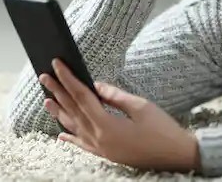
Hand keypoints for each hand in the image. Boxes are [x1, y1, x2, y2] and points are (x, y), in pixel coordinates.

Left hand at [39, 59, 200, 172]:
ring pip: (74, 127)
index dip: (68, 79)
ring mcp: (101, 149)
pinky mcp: (107, 154)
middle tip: (44, 76)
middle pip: (73, 110)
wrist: (176, 156)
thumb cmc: (162, 130)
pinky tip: (61, 134)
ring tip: (47, 99)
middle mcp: (99, 139)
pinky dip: (71, 137)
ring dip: (60, 112)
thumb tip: (96, 86)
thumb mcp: (140, 107)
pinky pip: (83, 144)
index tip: (57, 65)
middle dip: (58, 91)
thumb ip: (115, 96)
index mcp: (107, 125)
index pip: (82, 96)